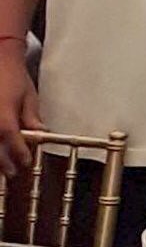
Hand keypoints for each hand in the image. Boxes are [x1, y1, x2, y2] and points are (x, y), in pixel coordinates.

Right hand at [0, 41, 44, 175]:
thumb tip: (41, 133)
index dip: (20, 153)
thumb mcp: (28, 96)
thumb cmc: (12, 74)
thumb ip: (31, 117)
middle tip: (11, 172)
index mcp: (4, 114)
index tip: (25, 162)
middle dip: (2, 162)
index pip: (12, 140)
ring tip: (1, 166)